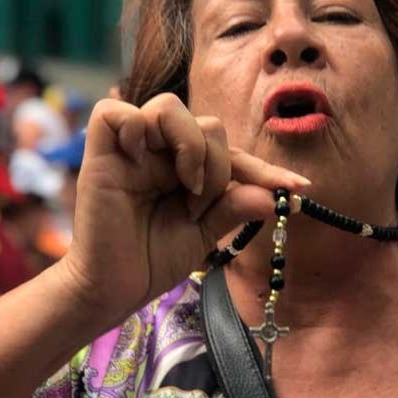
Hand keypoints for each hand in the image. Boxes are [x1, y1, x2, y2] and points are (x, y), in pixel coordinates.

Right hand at [61, 94, 309, 321]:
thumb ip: (234, 209)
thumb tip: (276, 197)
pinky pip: (113, 113)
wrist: (113, 290)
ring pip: (169, 106)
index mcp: (187, 168)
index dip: (264, 169)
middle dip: (222, 165)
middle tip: (204, 206)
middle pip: (207, 123)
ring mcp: (131, 150)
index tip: (298, 188)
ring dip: (190, 146)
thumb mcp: (205, 235)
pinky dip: (134, 127)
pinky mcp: (99, 154)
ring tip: (187, 187)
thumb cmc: (153, 260)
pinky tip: (141, 162)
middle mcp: (162, 152)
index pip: (231, 152)